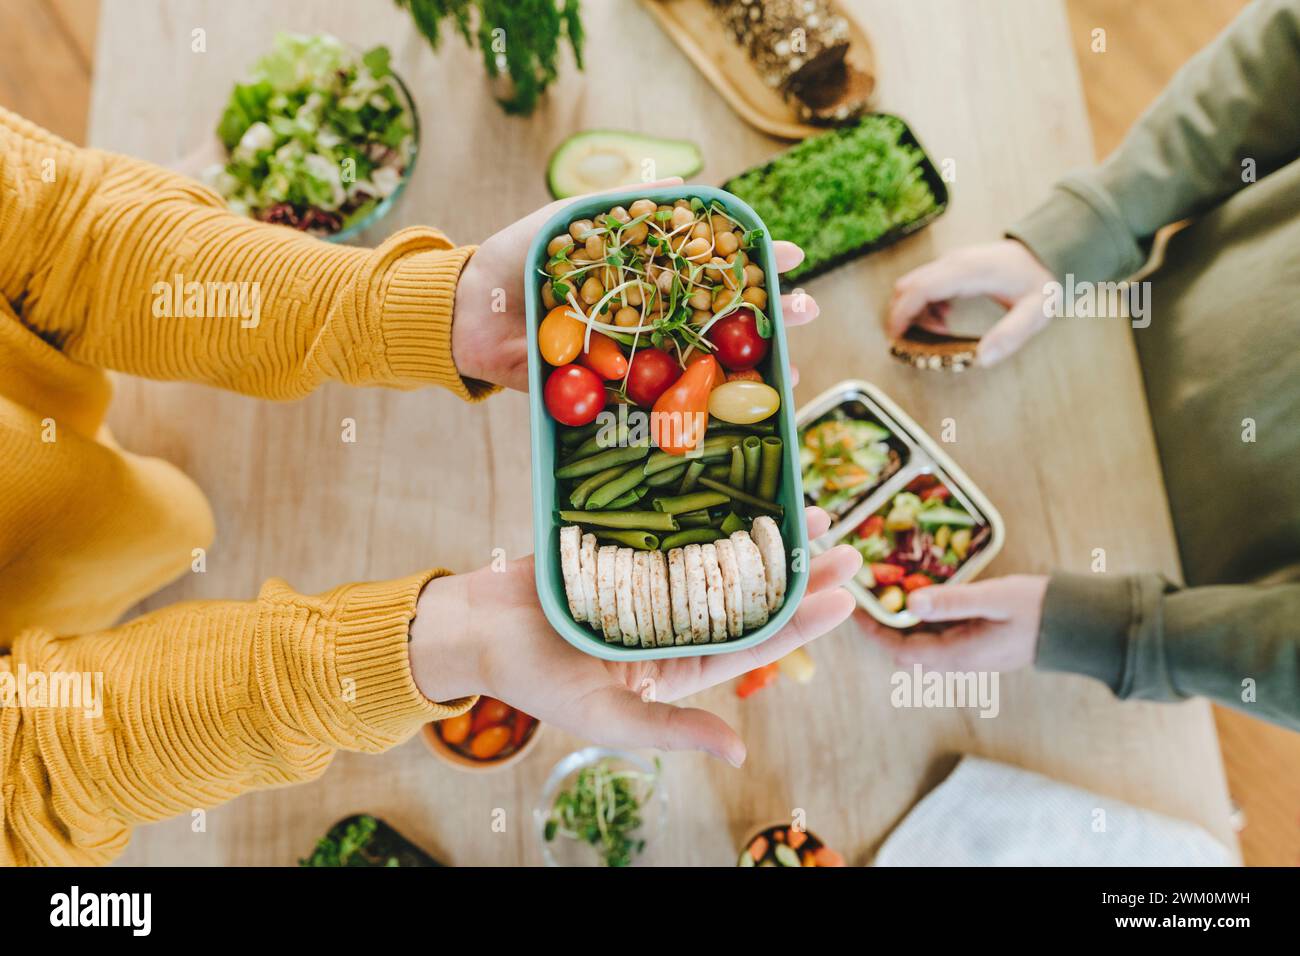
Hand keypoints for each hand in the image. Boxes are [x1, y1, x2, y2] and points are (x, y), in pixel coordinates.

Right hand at [409, 507, 861, 765]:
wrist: (476, 627)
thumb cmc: (537, 681)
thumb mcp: (608, 718)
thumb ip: (673, 729)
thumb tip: (739, 754)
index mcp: (677, 663)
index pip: (754, 642)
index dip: (800, 621)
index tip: (843, 598)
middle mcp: (673, 619)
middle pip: (749, 593)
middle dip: (797, 571)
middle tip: (843, 544)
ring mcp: (652, 578)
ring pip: (722, 553)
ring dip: (765, 534)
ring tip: (807, 511)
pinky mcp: (626, 544)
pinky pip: (676, 523)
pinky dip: (710, 505)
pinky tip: (743, 486)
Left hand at [451, 179, 821, 390]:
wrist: (467, 314)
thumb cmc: (515, 260)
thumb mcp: (567, 220)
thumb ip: (619, 204)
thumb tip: (680, 184)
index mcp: (644, 276)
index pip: (711, 268)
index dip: (751, 262)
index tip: (789, 257)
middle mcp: (649, 317)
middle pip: (721, 317)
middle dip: (770, 314)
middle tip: (806, 310)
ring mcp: (636, 359)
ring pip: (704, 365)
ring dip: (752, 368)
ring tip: (790, 368)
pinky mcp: (613, 395)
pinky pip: (662, 404)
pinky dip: (700, 409)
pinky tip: (736, 409)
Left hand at [855, 575, 1047, 671]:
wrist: (1076, 625)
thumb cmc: (1037, 609)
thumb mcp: (993, 598)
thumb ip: (953, 601)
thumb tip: (911, 602)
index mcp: (958, 655)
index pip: (900, 650)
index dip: (874, 631)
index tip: (856, 607)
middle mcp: (958, 661)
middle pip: (904, 651)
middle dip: (882, 627)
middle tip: (867, 596)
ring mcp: (967, 656)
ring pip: (920, 645)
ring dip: (900, 624)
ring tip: (885, 593)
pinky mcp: (975, 645)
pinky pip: (938, 637)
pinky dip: (922, 620)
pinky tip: (918, 596)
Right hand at [886, 240, 1055, 366]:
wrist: (1049, 252)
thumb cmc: (1042, 281)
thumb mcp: (1035, 313)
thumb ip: (1010, 336)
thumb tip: (982, 359)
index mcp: (969, 272)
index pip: (920, 288)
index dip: (902, 314)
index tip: (897, 337)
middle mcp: (955, 261)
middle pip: (908, 285)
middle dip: (902, 315)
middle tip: (917, 341)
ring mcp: (952, 261)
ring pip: (913, 284)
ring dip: (914, 311)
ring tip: (939, 331)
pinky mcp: (953, 265)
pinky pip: (925, 283)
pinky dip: (924, 304)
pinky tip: (944, 319)